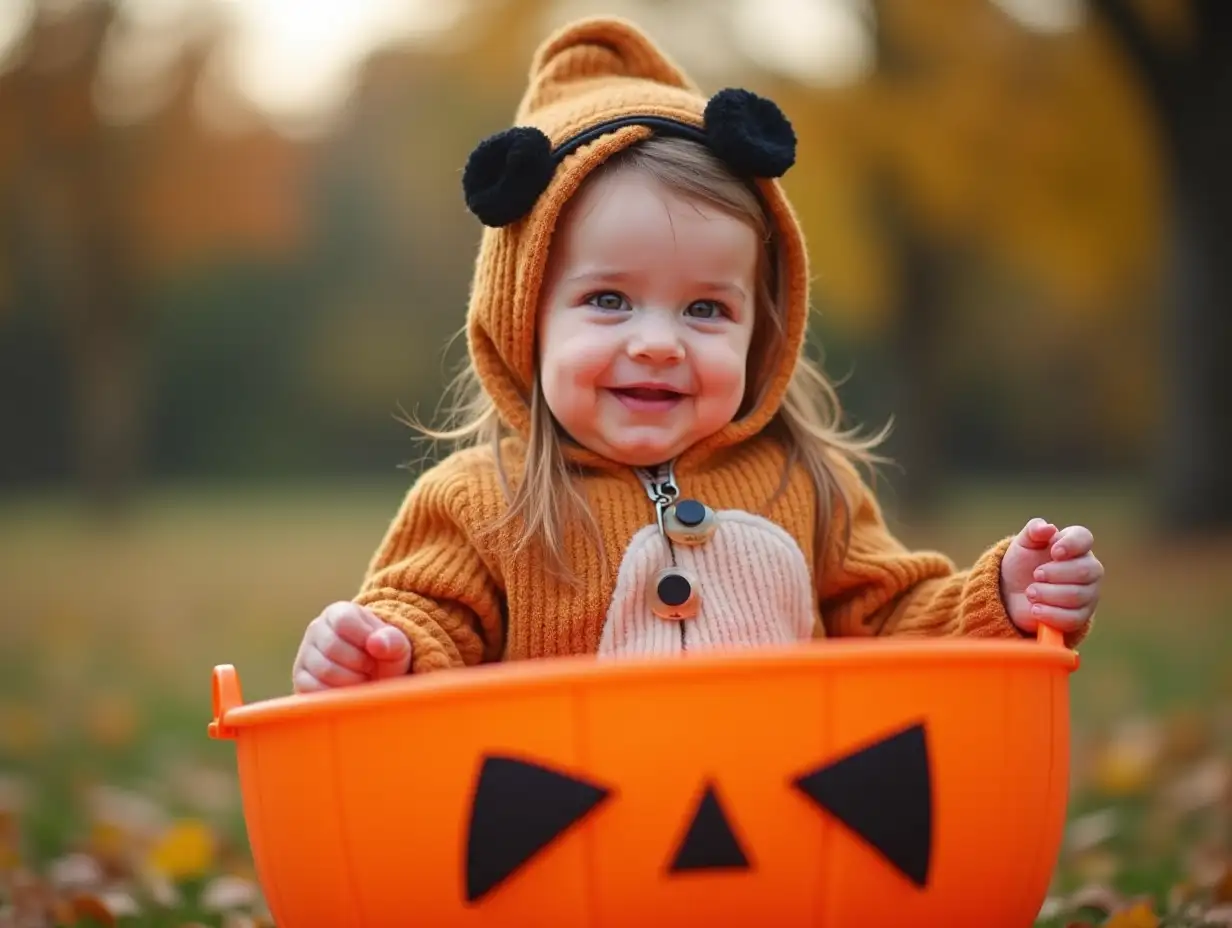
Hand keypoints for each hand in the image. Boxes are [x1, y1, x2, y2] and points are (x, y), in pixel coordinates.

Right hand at [292, 602, 411, 692]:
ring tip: (363, 678)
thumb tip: (376, 643)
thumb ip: (393, 641)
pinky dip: (338, 696)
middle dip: (360, 663)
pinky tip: (349, 691)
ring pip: (325, 671)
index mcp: (339, 612)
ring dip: (352, 681)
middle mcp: (316, 629)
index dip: (364, 639)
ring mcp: (305, 655)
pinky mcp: (301, 680)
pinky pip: (315, 690)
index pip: (343, 621)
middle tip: (372, 668)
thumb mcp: (397, 647)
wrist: (376, 679)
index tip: (376, 649)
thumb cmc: (386, 658)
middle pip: (333, 648)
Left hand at [1000, 518, 1102, 635]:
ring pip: (1078, 595)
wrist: (1011, 593)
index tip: (1053, 552)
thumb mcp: (1023, 544)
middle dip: (1055, 574)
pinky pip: (1073, 618)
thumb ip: (1033, 531)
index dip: (1071, 545)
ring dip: (1048, 594)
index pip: (1084, 538)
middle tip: (1035, 575)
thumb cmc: (1023, 564)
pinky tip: (1035, 609)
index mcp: (1076, 545)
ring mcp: (1088, 594)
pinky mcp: (1080, 617)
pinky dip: (1050, 614)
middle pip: (1086, 570)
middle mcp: (1088, 568)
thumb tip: (1047, 528)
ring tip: (1030, 593)